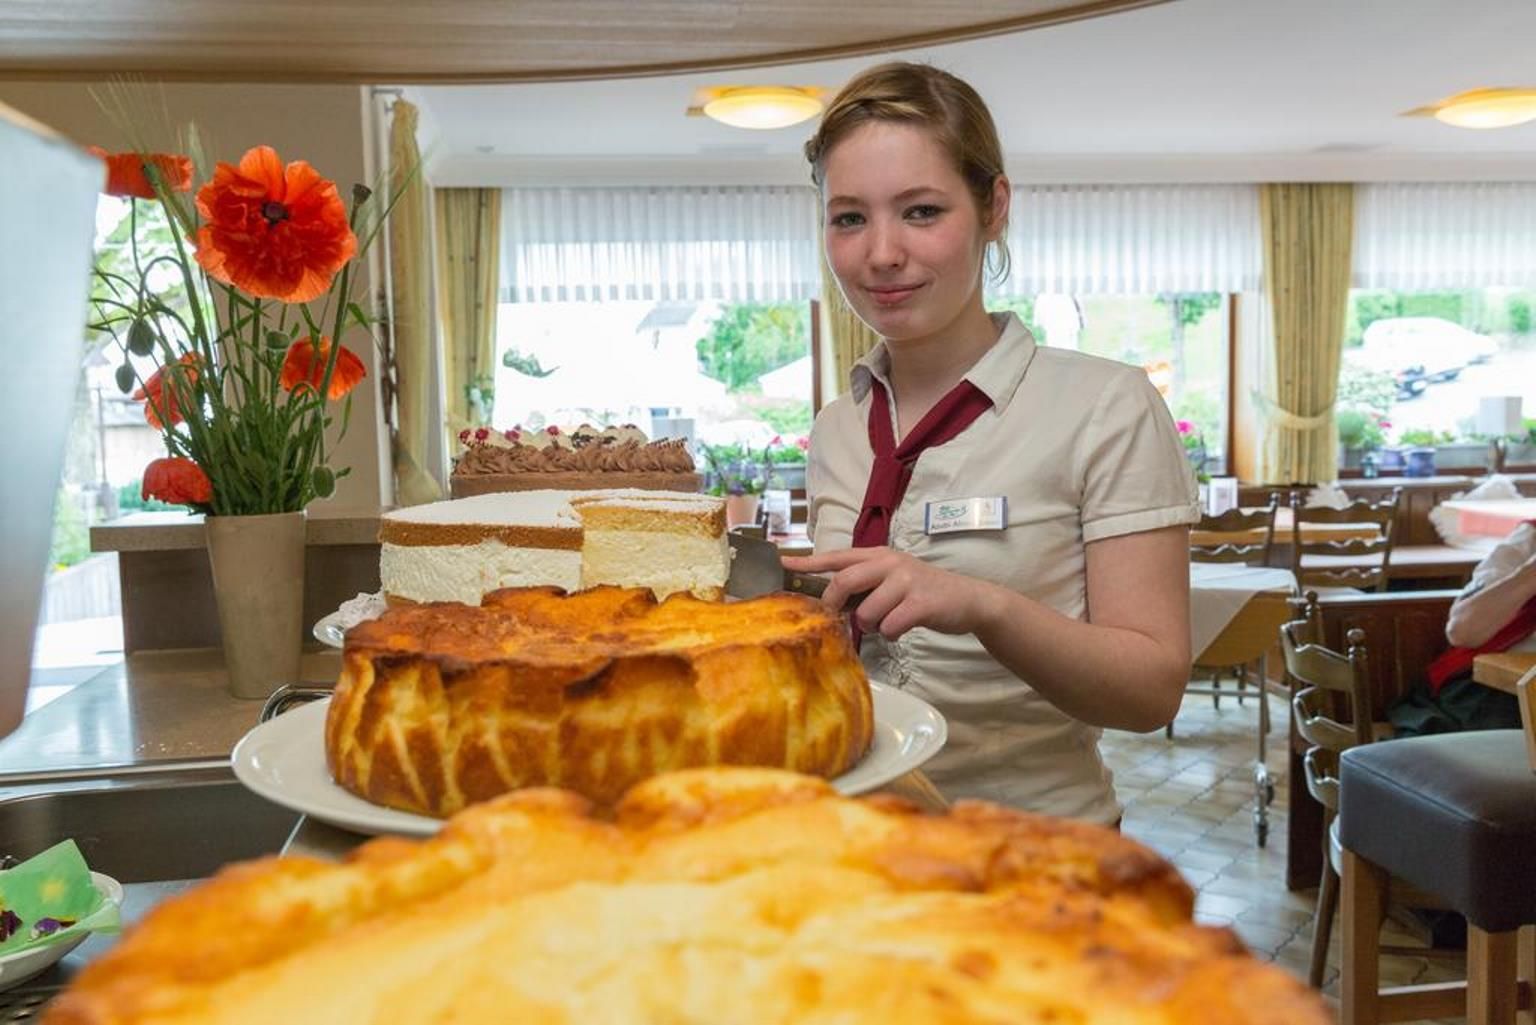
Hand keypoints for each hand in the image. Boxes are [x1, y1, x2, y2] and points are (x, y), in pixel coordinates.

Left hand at [780, 547, 996, 639]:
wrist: (968, 599)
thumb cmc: (922, 592)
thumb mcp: (892, 579)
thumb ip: (864, 583)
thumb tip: (831, 601)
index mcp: (878, 555)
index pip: (836, 556)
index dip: (808, 562)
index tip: (783, 564)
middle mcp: (889, 563)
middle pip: (843, 583)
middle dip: (836, 606)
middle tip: (839, 619)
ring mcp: (905, 581)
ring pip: (865, 613)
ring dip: (872, 626)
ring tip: (888, 622)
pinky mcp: (920, 603)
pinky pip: (889, 627)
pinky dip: (892, 634)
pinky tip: (904, 628)